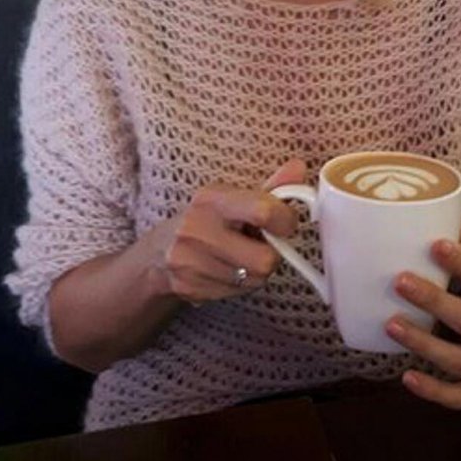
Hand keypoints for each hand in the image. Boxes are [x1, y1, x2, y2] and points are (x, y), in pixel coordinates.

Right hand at [158, 158, 304, 304]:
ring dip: (256, 271)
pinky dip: (240, 284)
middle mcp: (197, 230)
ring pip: (253, 280)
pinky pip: (236, 293)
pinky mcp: (189, 288)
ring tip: (243, 256)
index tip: (285, 222)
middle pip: (264, 259)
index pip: (262, 212)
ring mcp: (190, 262)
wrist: (161, 250)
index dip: (285, 221)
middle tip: (262, 245)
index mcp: (212, 200)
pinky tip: (228, 270)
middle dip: (271, 255)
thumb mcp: (234, 197)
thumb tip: (299, 167)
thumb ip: (271, 187)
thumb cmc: (207, 219)